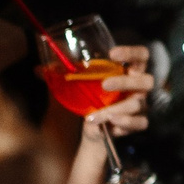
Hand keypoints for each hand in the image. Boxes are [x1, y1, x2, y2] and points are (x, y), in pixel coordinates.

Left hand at [56, 46, 152, 183]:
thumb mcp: (72, 90)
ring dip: (117, 109)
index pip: (141, 55)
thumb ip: (59, 78)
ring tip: (97, 115)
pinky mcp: (137, 123)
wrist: (89, 132)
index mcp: (126, 72)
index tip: (112, 54)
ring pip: (139, 104)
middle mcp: (137, 88)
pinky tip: (110, 126)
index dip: (131, 52)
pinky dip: (124, 124)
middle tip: (105, 85)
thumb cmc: (85, 103)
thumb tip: (37, 69)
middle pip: (146, 80)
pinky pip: (140, 123)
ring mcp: (139, 105)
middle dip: (125, 81)